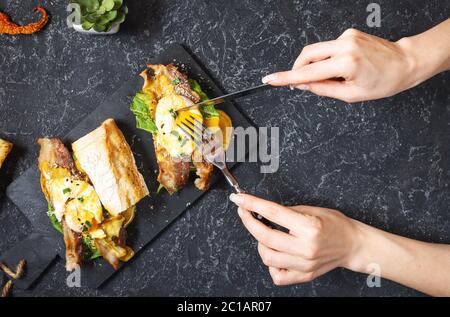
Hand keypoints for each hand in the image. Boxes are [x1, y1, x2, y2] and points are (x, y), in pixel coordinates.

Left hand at [229, 193, 360, 284]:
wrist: (353, 244)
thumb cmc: (335, 224)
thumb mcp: (311, 210)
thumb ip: (286, 212)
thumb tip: (262, 211)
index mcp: (308, 227)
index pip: (272, 213)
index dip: (251, 204)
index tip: (239, 199)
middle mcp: (305, 248)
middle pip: (264, 237)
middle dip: (249, 222)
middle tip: (245, 212)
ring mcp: (304, 265)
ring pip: (267, 257)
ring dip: (260, 243)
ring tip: (265, 234)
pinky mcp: (304, 275)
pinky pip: (277, 275)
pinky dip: (271, 264)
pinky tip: (276, 252)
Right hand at [262, 28, 418, 102]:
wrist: (405, 63)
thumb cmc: (384, 82)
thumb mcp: (352, 94)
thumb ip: (323, 89)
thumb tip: (302, 84)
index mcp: (347, 63)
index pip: (308, 72)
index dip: (286, 77)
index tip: (270, 79)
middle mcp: (345, 45)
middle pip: (307, 55)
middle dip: (298, 69)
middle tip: (302, 84)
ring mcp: (346, 36)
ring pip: (316, 51)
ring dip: (315, 66)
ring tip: (333, 78)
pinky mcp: (348, 33)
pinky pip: (327, 48)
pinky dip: (326, 60)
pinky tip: (340, 68)